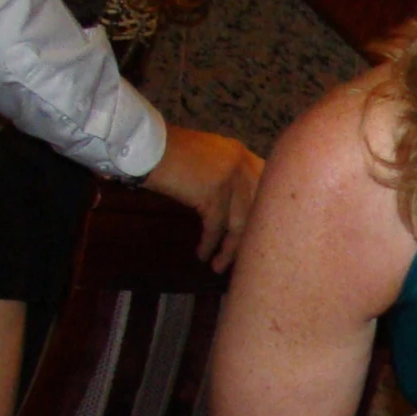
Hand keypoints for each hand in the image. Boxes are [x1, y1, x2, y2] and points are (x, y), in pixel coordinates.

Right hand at [142, 125, 262, 270]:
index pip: (267, 189)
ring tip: (219, 267)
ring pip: (239, 224)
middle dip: (251, 240)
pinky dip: (209, 244)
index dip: (264, 215)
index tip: (258, 237)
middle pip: (257, 211)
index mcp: (244, 155)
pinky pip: (216, 227)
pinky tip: (203, 255)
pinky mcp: (213, 194)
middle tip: (243, 260)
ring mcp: (231, 180)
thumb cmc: (173, 153)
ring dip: (229, 250)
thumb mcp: (211, 156)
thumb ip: (230, 173)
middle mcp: (243, 166)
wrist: (150, 148)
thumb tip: (239, 206)